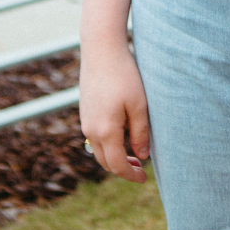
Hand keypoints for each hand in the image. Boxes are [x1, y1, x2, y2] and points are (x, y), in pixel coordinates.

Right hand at [79, 40, 149, 182]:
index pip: (117, 166)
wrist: (101, 50)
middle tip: (142, 166)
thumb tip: (143, 156)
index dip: (132, 175)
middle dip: (123, 168)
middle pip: (105, 162)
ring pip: (98, 151)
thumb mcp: (139, 105)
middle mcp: (90, 131)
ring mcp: (85, 121)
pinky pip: (95, 137)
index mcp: (105, 132)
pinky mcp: (85, 111)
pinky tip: (122, 133)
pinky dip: (108, 143)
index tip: (145, 178)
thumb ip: (140, 133)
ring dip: (115, 156)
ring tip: (134, 151)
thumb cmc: (124, 75)